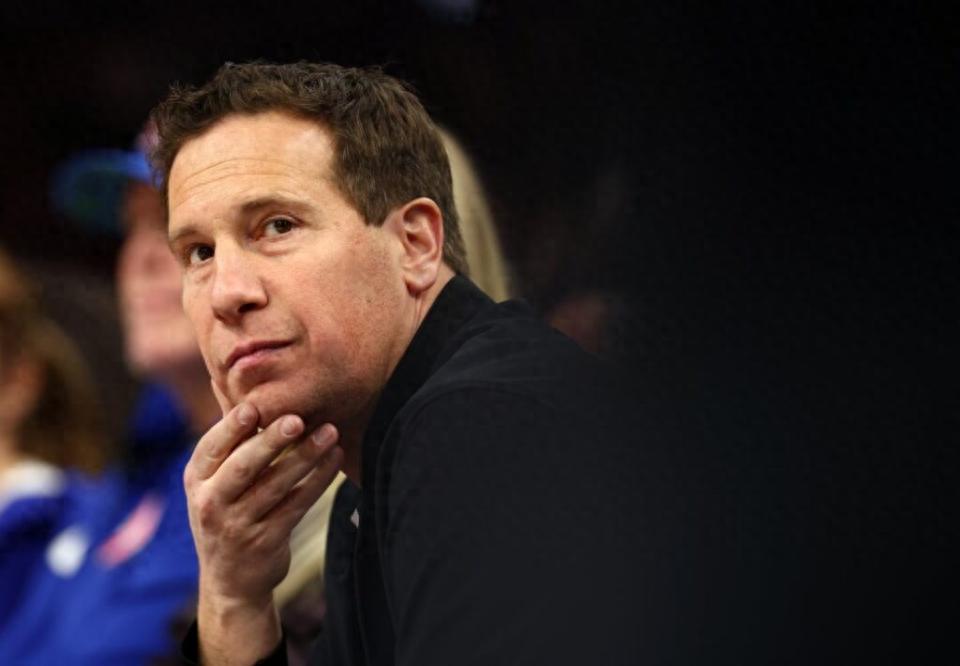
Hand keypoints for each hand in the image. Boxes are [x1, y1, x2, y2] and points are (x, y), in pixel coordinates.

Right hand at [184, 381, 342, 662]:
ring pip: (277, 485)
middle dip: (271, 440)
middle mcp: (211, 503)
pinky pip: (297, 505)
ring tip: (330, 432)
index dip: (232, 427)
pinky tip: (334, 460)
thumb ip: (228, 441)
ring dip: (307, 457)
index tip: (255, 405)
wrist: (230, 581)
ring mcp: (238, 525)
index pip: (212, 448)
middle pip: (244, 466)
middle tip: (298, 418)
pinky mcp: (266, 541)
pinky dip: (318, 481)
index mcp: (196, 480)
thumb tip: (230, 381)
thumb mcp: (213, 481)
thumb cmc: (227, 512)